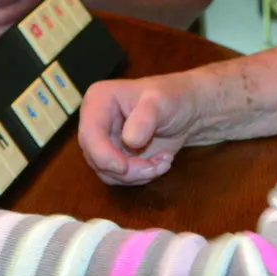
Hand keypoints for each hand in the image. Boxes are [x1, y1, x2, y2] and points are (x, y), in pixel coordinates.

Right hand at [77, 74, 200, 185]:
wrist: (187, 110)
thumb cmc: (173, 97)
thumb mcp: (162, 101)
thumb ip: (145, 117)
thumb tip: (130, 140)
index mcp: (98, 100)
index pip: (89, 133)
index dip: (103, 155)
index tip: (125, 168)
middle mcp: (95, 122)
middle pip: (96, 158)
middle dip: (128, 169)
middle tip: (157, 165)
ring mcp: (104, 142)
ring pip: (107, 173)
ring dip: (138, 174)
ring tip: (164, 160)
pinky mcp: (115, 158)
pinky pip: (119, 178)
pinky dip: (141, 176)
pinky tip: (160, 162)